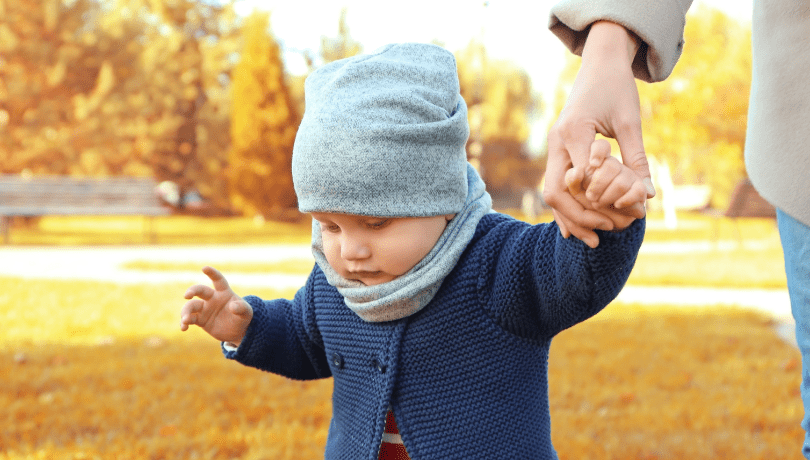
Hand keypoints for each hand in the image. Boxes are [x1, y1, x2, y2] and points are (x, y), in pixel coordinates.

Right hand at [180, 266, 252, 344]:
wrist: (237, 331)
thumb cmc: (242, 317)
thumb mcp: (246, 313)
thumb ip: (241, 308)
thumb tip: (233, 306)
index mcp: (224, 292)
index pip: (218, 280)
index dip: (212, 273)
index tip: (204, 268)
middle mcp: (212, 298)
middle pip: (200, 290)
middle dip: (192, 290)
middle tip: (186, 296)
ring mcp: (204, 308)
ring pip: (191, 306)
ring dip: (185, 311)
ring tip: (185, 320)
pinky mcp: (200, 319)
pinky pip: (189, 319)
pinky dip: (184, 322)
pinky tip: (184, 328)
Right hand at [544, 21, 654, 245]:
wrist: (599, 64)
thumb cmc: (617, 88)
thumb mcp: (630, 122)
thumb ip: (636, 159)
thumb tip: (648, 195)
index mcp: (574, 131)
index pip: (581, 178)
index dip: (597, 202)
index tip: (619, 219)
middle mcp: (557, 141)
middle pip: (556, 191)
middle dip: (578, 218)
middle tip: (602, 237)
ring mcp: (553, 146)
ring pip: (552, 191)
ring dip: (570, 218)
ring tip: (591, 241)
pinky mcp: (557, 150)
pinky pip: (556, 184)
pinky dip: (566, 207)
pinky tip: (576, 229)